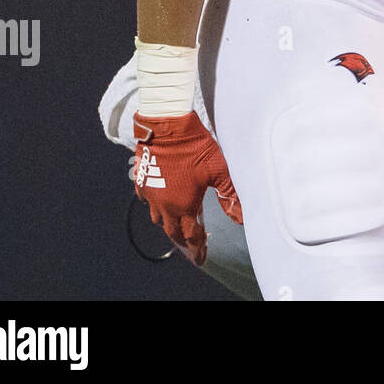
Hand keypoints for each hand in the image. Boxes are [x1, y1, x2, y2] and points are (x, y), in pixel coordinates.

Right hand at [132, 111, 242, 265]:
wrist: (167, 126)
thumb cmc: (195, 147)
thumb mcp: (219, 170)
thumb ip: (229, 196)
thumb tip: (241, 218)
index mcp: (182, 206)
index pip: (191, 235)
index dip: (197, 248)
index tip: (201, 258)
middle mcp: (163, 204)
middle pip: (173, 230)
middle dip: (183, 240)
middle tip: (191, 246)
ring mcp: (150, 193)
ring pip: (158, 217)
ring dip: (169, 224)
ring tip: (178, 226)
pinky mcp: (142, 180)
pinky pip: (147, 201)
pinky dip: (156, 207)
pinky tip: (161, 204)